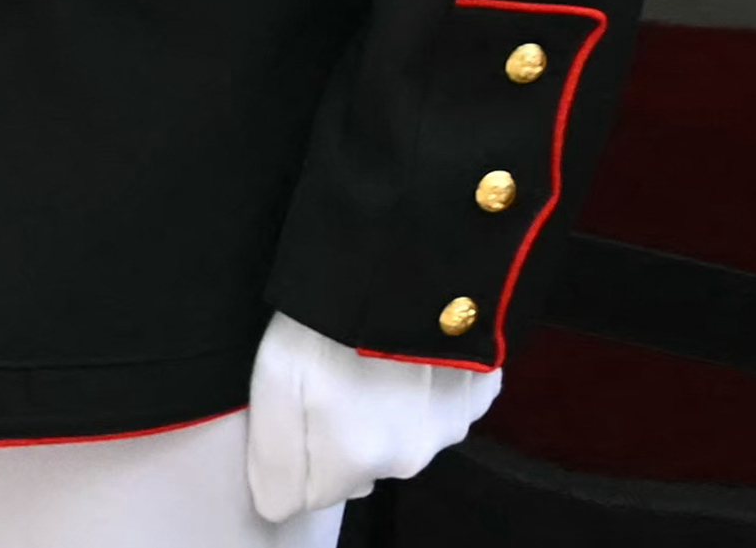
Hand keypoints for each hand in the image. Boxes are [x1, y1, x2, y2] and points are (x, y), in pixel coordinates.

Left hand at [245, 310, 501, 520]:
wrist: (414, 253)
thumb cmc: (332, 311)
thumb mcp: (277, 377)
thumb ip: (276, 456)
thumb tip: (275, 502)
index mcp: (355, 457)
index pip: (306, 493)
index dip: (289, 453)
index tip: (285, 407)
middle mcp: (408, 456)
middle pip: (355, 466)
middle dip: (334, 433)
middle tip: (322, 370)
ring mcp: (451, 425)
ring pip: (398, 435)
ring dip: (379, 407)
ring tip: (362, 349)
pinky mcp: (480, 391)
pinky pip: (438, 403)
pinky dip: (420, 383)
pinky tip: (402, 341)